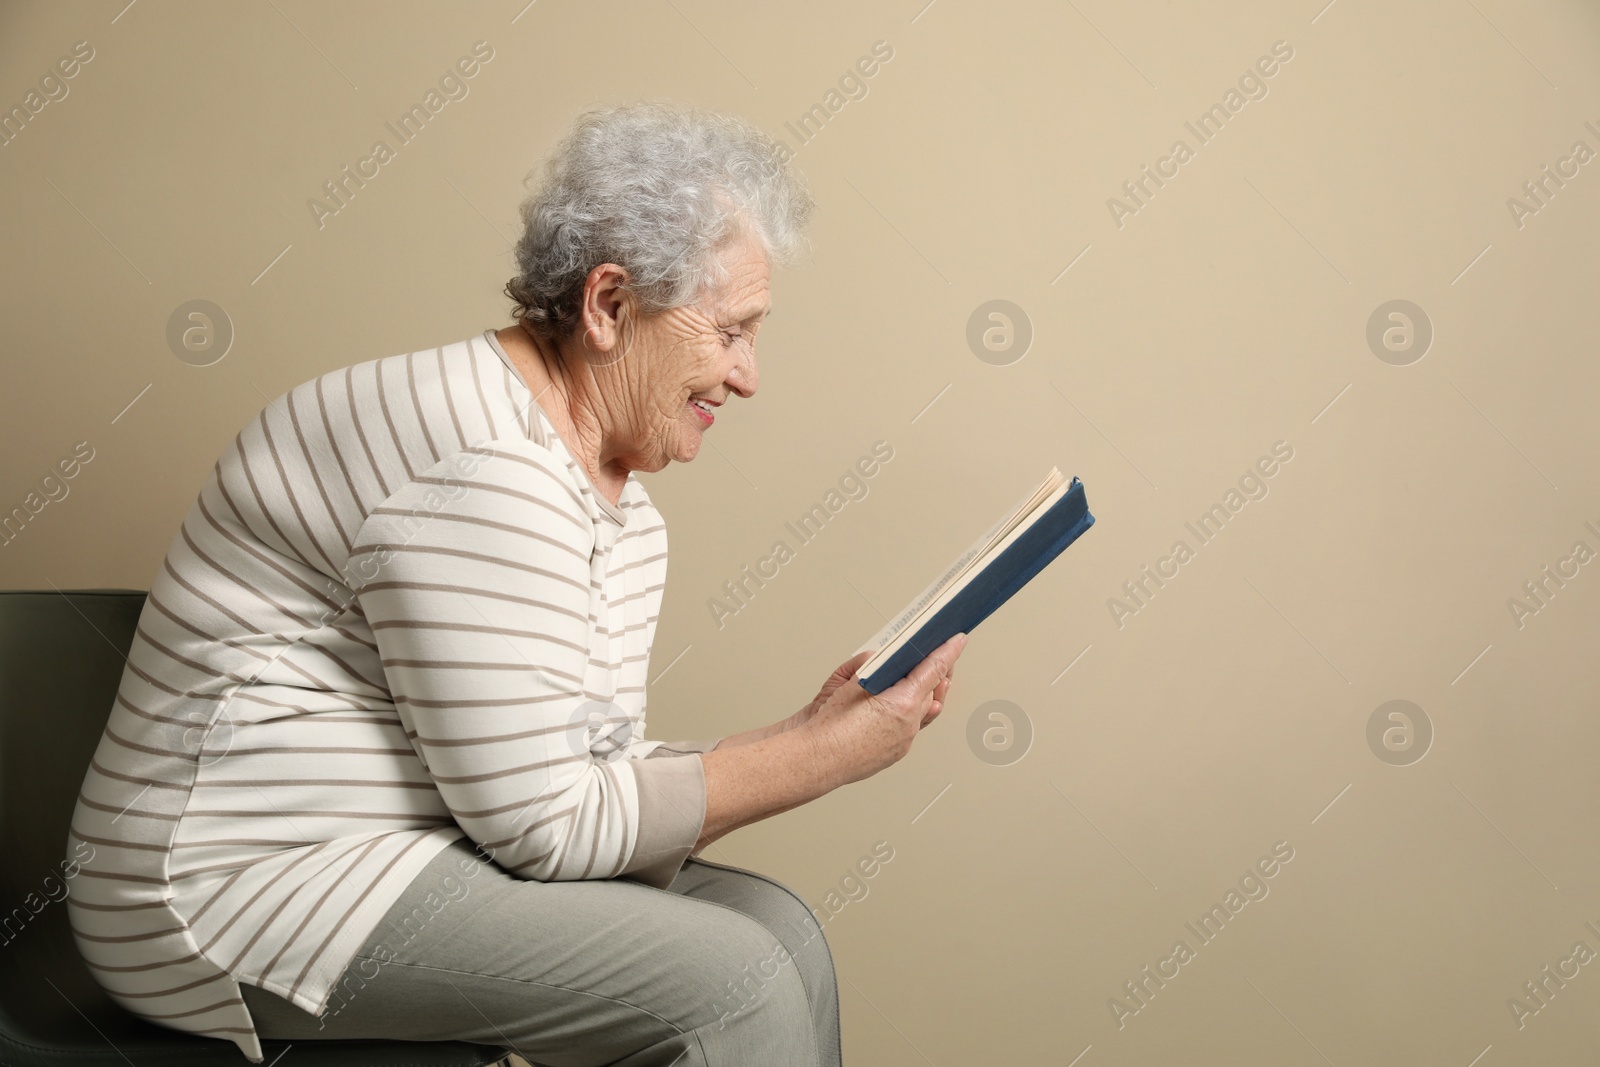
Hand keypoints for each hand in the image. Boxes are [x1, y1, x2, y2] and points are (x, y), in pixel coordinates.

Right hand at [802, 633, 967, 787]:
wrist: (813, 760)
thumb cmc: (826, 726)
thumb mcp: (846, 682)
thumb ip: (868, 665)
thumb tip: (876, 659)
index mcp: (902, 704)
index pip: (933, 670)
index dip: (947, 652)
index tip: (958, 640)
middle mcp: (908, 725)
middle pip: (932, 692)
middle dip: (936, 674)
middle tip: (937, 655)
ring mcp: (903, 742)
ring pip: (923, 713)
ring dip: (926, 696)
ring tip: (928, 681)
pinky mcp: (894, 752)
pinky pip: (910, 728)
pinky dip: (910, 714)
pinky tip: (903, 705)